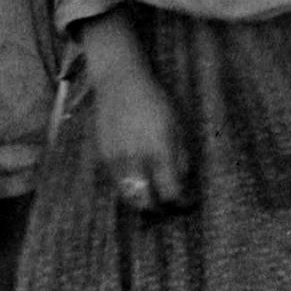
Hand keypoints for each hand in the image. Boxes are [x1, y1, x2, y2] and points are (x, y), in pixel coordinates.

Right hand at [76, 17, 185, 213]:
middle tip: (171, 205)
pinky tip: (140, 179)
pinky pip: (117, 183)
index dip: (181, 203)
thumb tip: (183, 182)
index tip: (188, 203)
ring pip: (129, 196)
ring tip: (155, 196)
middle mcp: (135, 159)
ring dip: (143, 201)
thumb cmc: (155, 100)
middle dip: (161, 208)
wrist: (120, 82)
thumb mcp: (178, 125)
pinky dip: (129, 187)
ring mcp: (115, 159)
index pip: (170, 192)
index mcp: (158, 151)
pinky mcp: (103, 157)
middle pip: (146, 202)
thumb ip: (181, 156)